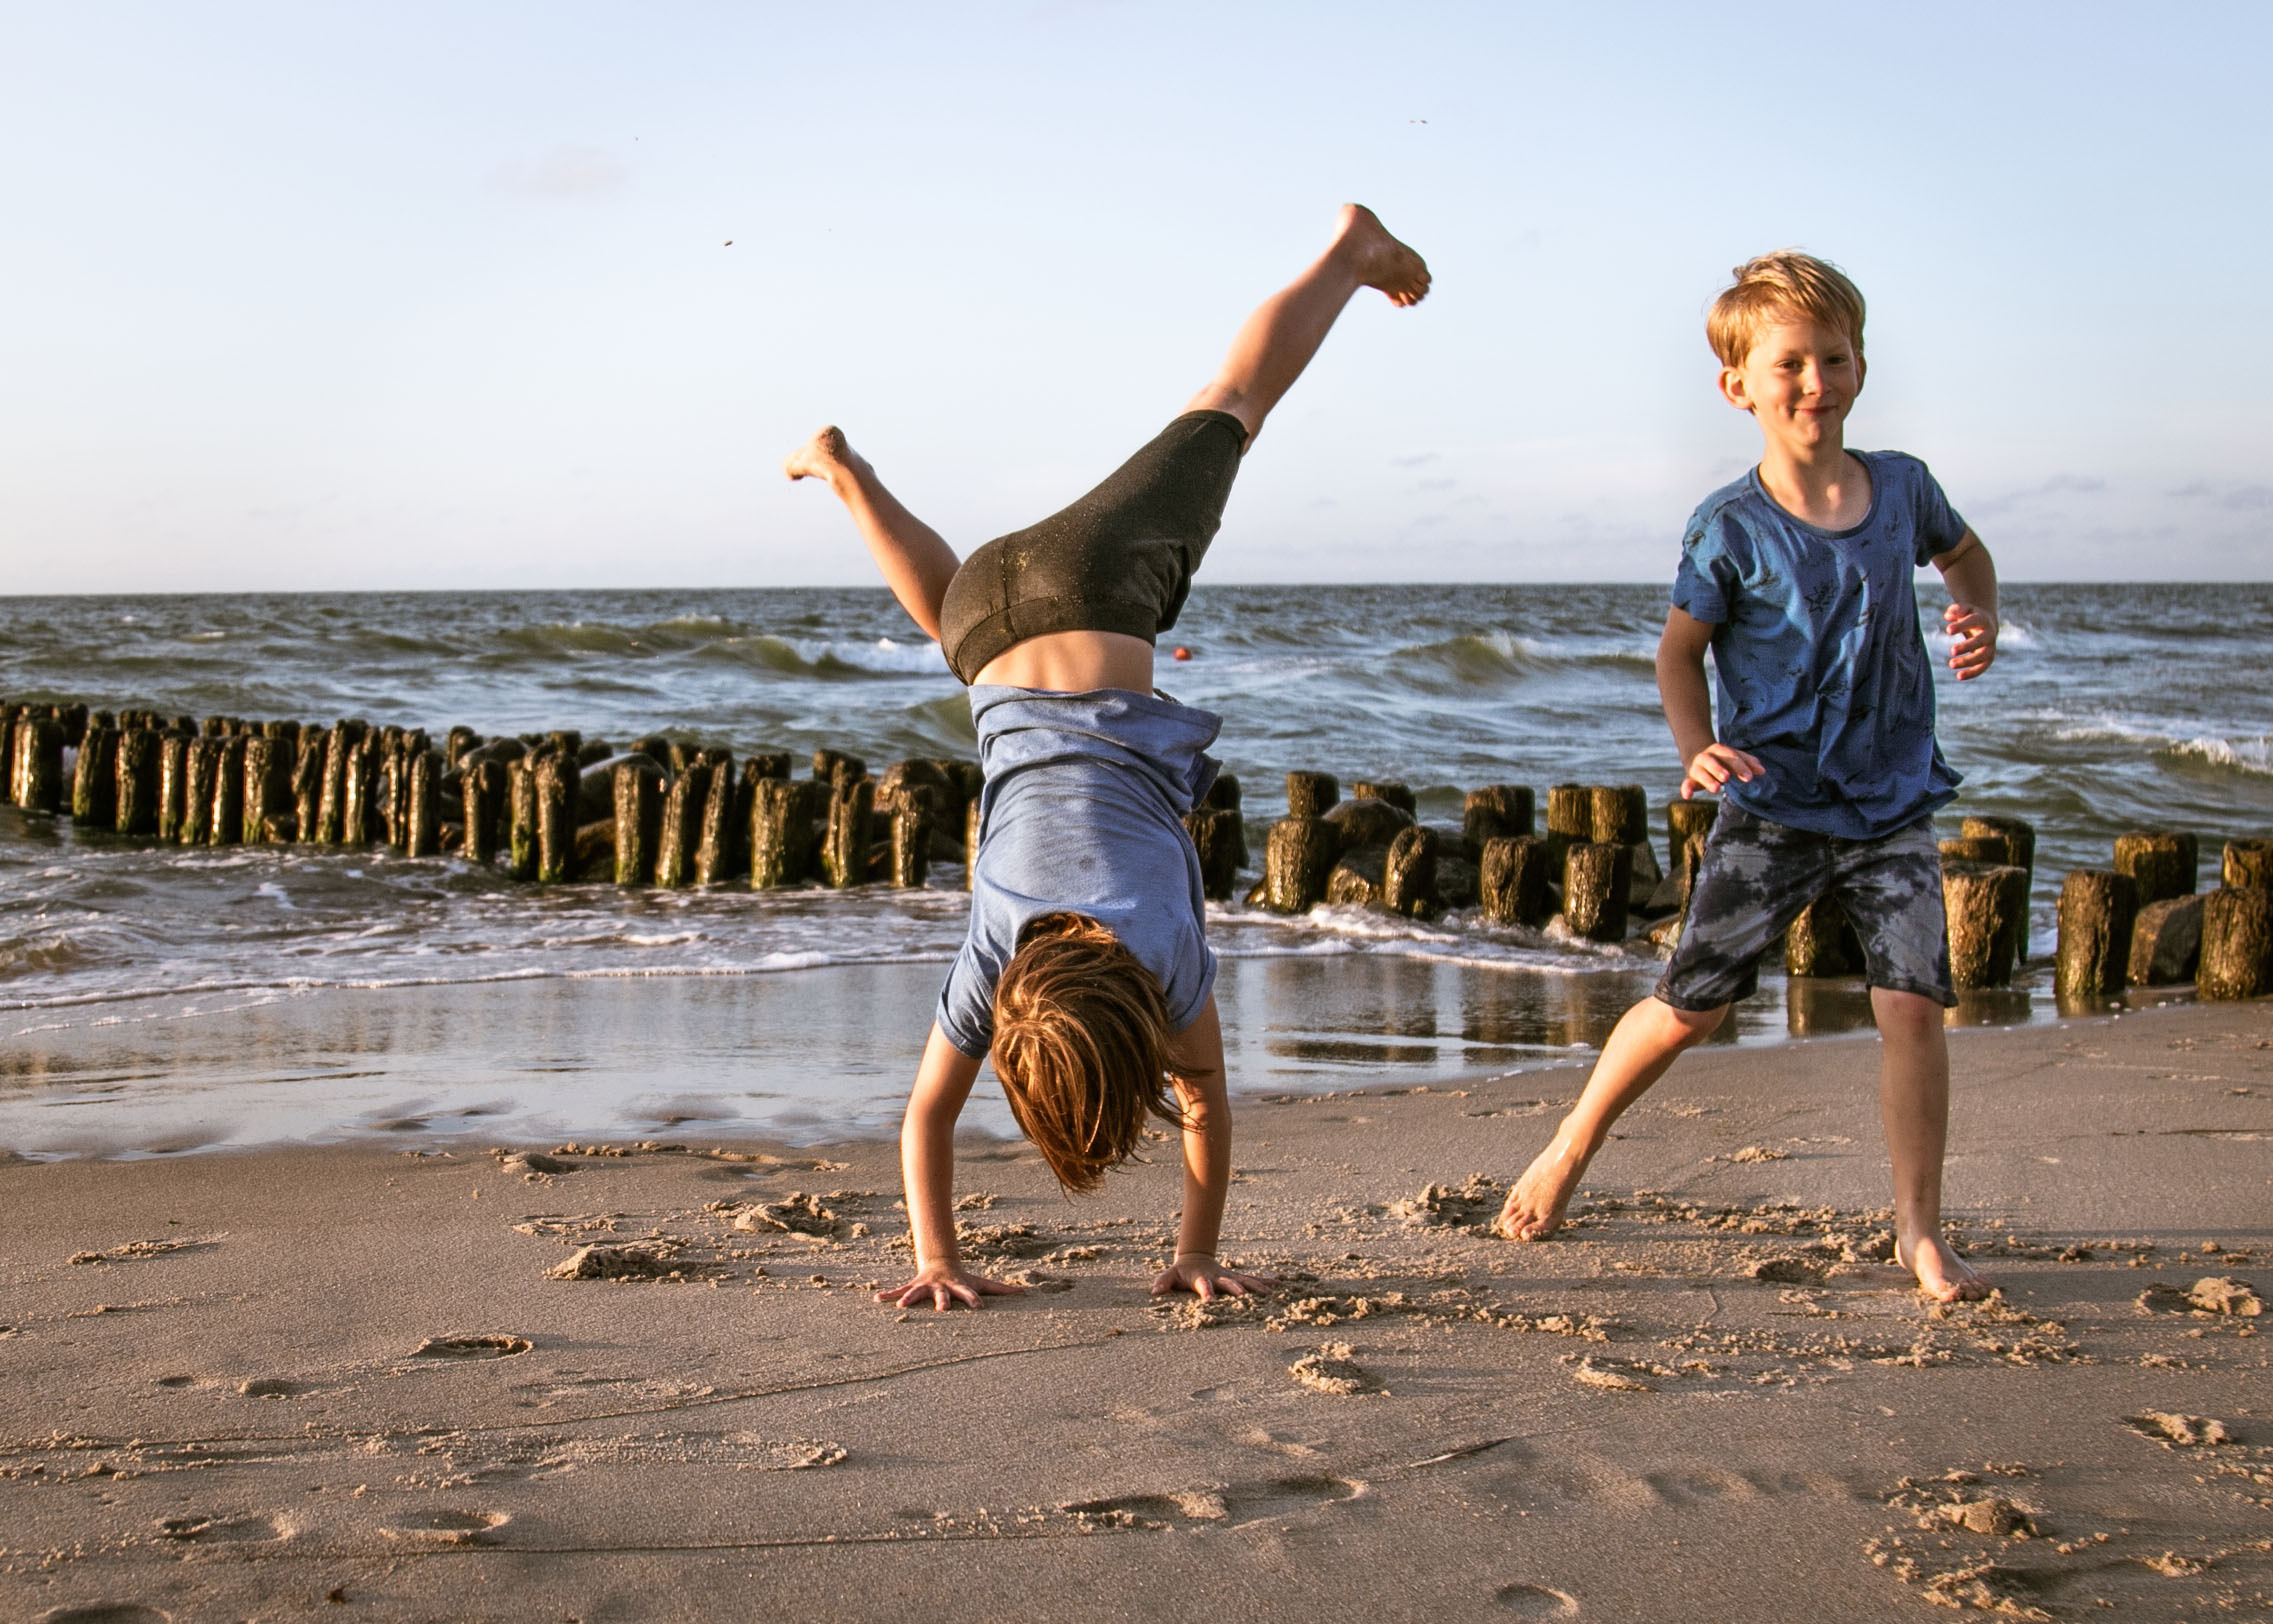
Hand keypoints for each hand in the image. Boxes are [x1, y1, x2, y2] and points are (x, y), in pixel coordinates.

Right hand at [873, 1262, 1025, 1311]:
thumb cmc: (963, 1279)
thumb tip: (1025, 1293)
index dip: (973, 1300)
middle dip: (942, 1302)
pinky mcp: (913, 1287)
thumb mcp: (981, 1283)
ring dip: (908, 1299)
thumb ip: (1002, 1289)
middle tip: (942, 1310)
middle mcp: (942, 1287)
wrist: (941, 1262)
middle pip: (943, 1295)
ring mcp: (926, 1287)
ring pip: (917, 1293)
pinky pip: (899, 1290)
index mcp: (959, 1288)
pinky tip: (877, 1299)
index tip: (978, 1308)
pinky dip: (888, 1294)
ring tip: (901, 1307)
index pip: (969, 1294)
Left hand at [1149, 1253, 1275, 1301]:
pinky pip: (1252, 1279)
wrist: (1195, 1258)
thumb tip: (1154, 1291)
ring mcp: (1229, 1276)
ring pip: (1245, 1280)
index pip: (1203, 1286)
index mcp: (1202, 1278)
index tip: (1210, 1302)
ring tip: (1270, 1293)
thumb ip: (1163, 1282)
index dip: (1206, 1293)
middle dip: (1236, 1289)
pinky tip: (1278, 1284)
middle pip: (1228, 1283)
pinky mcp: (1236, 1278)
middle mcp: (1218, 1277)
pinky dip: (1265, 1281)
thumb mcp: (1171, 1276)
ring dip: (1256, 1286)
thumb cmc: (1182, 1272)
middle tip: (1244, 1296)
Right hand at [1680, 741, 1763, 799]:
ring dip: (1707, 779)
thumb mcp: (1734, 758)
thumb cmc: (1722, 759)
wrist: (1697, 756)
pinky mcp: (1690, 779)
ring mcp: (1697, 768)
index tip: (1749, 777)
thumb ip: (1747, 763)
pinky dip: (1685, 789)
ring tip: (1716, 789)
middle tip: (1727, 778)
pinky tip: (1687, 796)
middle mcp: (1706, 757)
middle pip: (1712, 761)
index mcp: (1719, 750)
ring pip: (1700, 772)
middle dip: (1719, 769)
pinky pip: (1686, 783)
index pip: (1730, 756)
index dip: (1739, 766)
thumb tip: (1762, 771)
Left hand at [1944, 602, 1996, 680]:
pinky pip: (1983, 667)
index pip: (1974, 621)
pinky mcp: (1988, 658)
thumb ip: (1956, 610)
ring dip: (1968, 661)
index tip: (1948, 630)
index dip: (1961, 626)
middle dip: (1967, 646)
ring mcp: (1990, 646)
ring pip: (1983, 656)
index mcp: (1983, 619)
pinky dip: (1972, 673)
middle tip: (1951, 650)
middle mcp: (1989, 633)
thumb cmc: (1969, 615)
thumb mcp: (1964, 608)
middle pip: (1982, 641)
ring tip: (1950, 664)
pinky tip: (1958, 676)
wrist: (1986, 623)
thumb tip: (1948, 616)